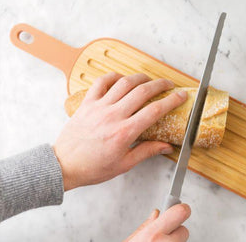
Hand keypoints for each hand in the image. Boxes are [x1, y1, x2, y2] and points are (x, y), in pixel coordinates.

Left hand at [54, 72, 187, 190]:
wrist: (64, 165)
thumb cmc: (93, 167)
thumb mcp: (124, 164)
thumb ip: (147, 151)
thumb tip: (166, 147)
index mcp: (125, 132)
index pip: (155, 110)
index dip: (172, 101)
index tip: (181, 96)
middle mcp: (113, 116)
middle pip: (142, 91)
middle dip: (160, 84)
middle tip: (169, 84)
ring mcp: (99, 107)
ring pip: (124, 83)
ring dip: (140, 78)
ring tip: (149, 80)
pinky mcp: (87, 103)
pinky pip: (101, 82)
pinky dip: (113, 76)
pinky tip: (121, 79)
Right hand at [124, 204, 190, 241]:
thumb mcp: (132, 240)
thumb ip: (145, 226)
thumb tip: (156, 214)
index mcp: (153, 235)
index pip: (180, 212)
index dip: (181, 208)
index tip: (180, 206)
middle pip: (184, 230)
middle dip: (175, 230)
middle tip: (164, 233)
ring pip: (181, 240)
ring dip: (173, 240)